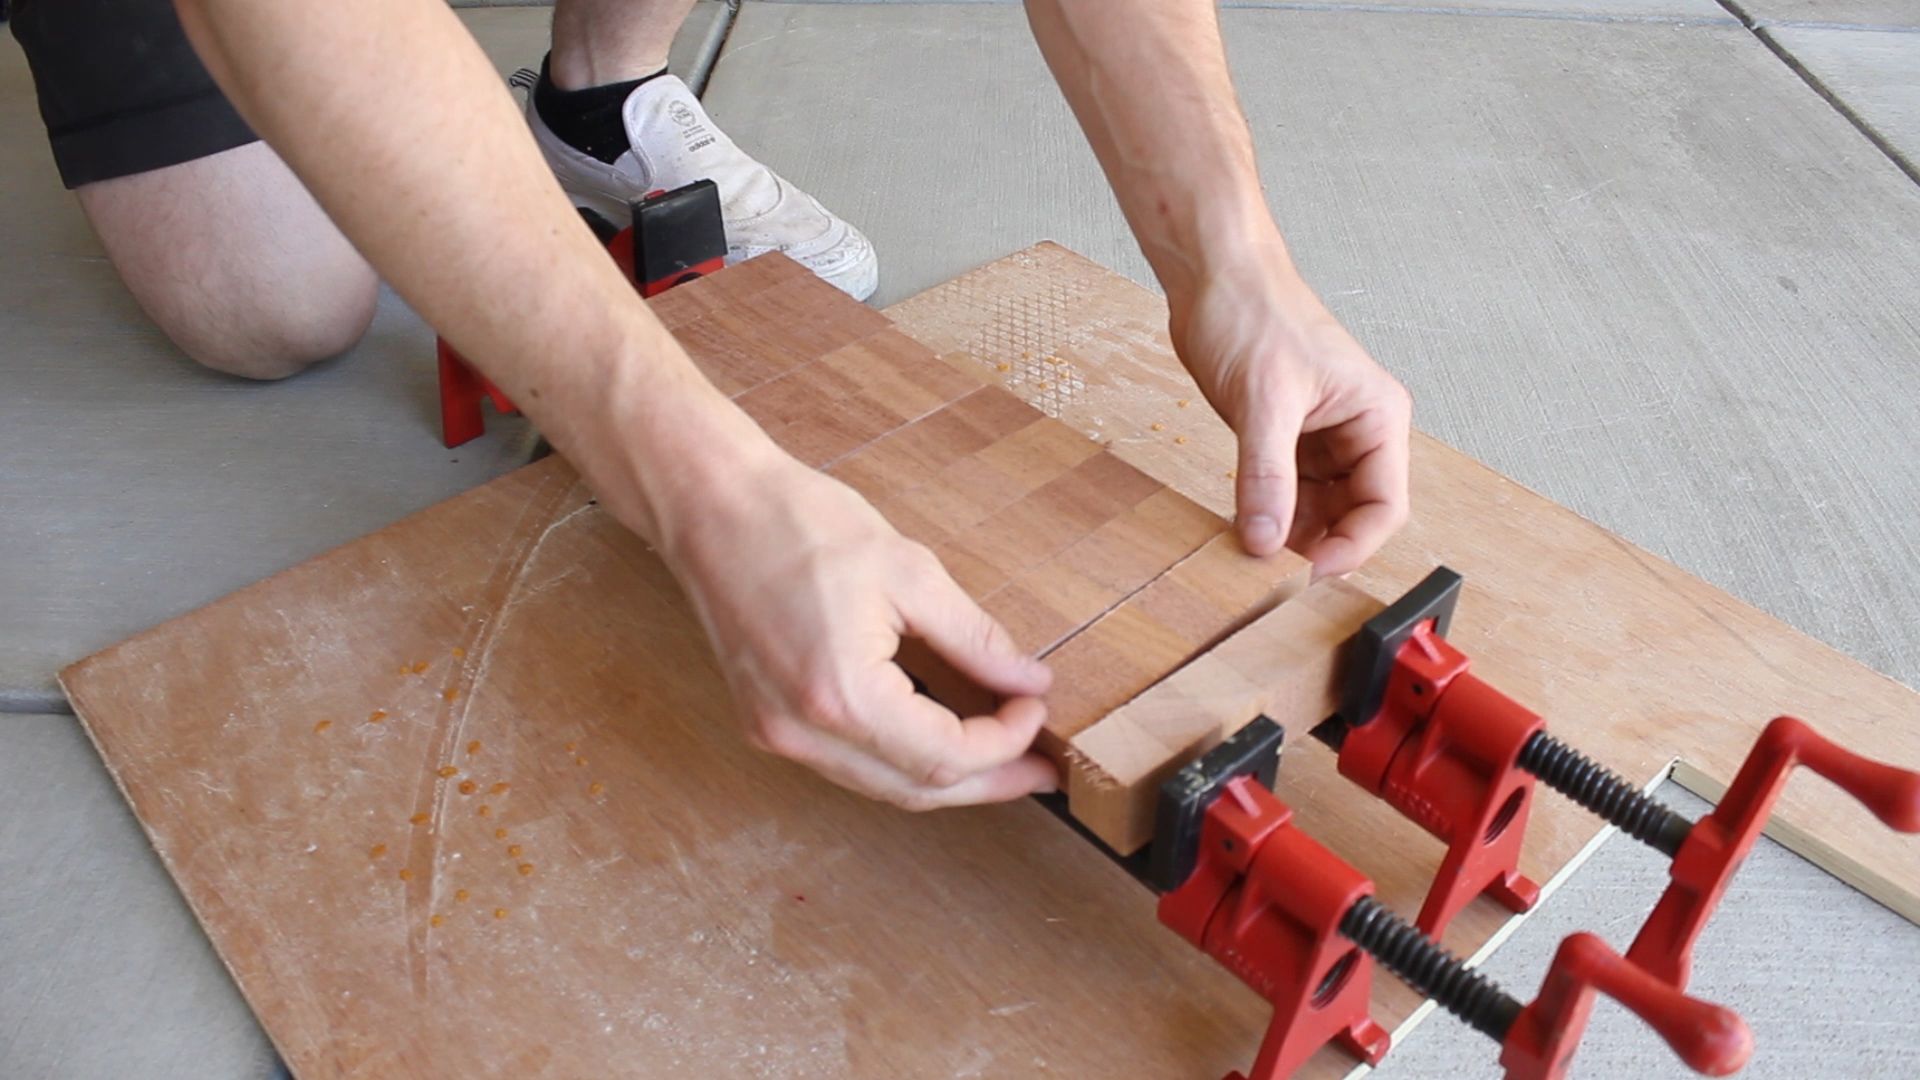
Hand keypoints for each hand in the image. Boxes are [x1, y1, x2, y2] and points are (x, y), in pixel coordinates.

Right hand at [655, 454, 1058, 809]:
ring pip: (881, 785)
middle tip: (1041, 771)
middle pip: (914, 789)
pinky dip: (900, 759)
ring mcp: (777, 734)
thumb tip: (1029, 681)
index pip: (945, 755)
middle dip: (987, 782)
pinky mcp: (765, 722)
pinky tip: (937, 736)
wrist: (711, 505)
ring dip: (945, 777)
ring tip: (1002, 757)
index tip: (1036, 707)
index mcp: (840, 695)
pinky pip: (849, 764)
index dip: (1005, 742)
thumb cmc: (801, 523)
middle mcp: (802, 732)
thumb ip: (974, 638)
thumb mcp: (909, 572)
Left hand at [1169, 249, 1411, 576]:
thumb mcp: (1263, 401)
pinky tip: (1243, 524)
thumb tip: (1266, 539)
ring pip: (1318, 508)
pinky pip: (1286, 491)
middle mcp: (1358, 430)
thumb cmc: (1254, 311)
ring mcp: (1321, 436)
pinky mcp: (1285, 436)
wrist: (1213, 276)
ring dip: (1290, 532)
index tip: (1309, 573)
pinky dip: (1268, 511)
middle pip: (1354, 514)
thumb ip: (1267, 475)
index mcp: (1377, 416)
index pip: (1384, 505)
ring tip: (1253, 550)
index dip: (1352, 546)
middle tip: (1274, 571)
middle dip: (1318, 543)